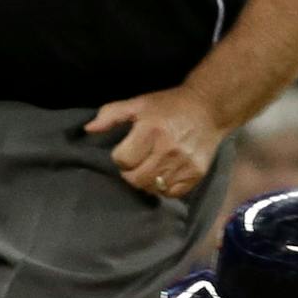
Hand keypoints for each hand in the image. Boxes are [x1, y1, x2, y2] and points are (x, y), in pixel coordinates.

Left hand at [85, 87, 223, 197]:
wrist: (208, 108)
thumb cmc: (168, 106)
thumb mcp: (138, 103)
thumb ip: (111, 114)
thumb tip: (88, 129)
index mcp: (151, 130)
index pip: (122, 160)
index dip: (120, 156)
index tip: (127, 149)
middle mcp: (168, 149)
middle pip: (135, 179)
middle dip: (130, 172)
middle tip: (136, 161)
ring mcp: (183, 164)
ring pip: (152, 188)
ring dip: (146, 181)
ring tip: (149, 167)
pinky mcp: (196, 174)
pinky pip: (172, 193)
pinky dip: (164, 188)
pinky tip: (164, 174)